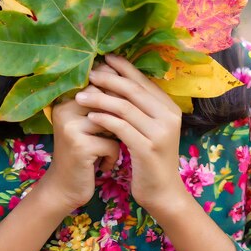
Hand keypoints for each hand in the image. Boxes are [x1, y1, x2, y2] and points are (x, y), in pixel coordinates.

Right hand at [39, 63, 121, 211]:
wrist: (65, 188)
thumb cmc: (85, 153)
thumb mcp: (90, 125)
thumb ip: (103, 104)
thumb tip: (131, 79)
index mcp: (66, 99)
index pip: (99, 82)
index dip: (117, 94)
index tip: (124, 113)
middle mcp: (65, 108)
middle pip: (107, 100)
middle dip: (120, 116)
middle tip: (122, 132)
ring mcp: (71, 127)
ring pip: (114, 122)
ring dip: (118, 138)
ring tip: (109, 148)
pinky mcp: (79, 146)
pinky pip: (112, 143)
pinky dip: (113, 156)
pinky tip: (103, 165)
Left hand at [75, 54, 186, 210]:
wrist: (162, 192)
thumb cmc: (150, 158)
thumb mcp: (148, 128)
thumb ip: (138, 107)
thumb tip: (113, 80)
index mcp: (169, 107)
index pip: (143, 81)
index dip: (123, 68)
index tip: (104, 58)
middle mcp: (168, 116)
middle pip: (133, 90)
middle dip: (108, 79)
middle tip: (88, 74)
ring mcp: (160, 132)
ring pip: (125, 107)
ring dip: (100, 99)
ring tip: (80, 97)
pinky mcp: (148, 148)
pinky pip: (122, 128)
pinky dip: (105, 120)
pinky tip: (90, 117)